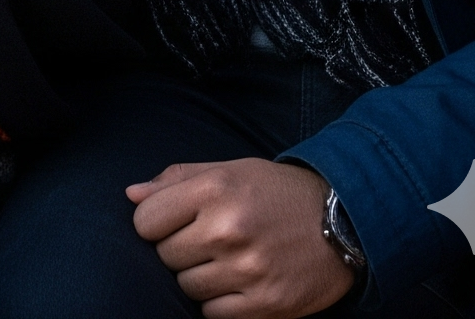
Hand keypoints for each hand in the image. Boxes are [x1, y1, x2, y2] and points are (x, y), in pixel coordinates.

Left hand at [128, 158, 352, 317]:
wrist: (342, 222)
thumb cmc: (275, 192)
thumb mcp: (227, 170)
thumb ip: (176, 179)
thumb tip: (131, 194)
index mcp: (214, 189)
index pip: (145, 220)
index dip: (152, 224)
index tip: (169, 223)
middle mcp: (228, 229)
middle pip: (165, 256)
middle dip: (176, 251)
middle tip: (202, 242)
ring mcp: (249, 270)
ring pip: (187, 288)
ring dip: (197, 278)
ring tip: (222, 262)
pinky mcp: (268, 304)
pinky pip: (214, 315)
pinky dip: (218, 304)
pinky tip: (235, 285)